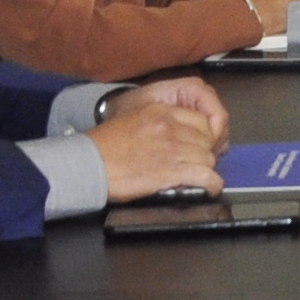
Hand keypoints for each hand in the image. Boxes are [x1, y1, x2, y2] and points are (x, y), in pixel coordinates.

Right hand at [88, 78, 225, 200]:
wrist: (88, 164)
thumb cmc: (104, 146)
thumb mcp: (132, 119)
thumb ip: (157, 123)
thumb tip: (176, 135)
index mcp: (161, 112)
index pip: (201, 121)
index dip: (202, 136)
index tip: (197, 146)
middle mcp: (169, 127)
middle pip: (206, 140)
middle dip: (203, 153)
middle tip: (195, 164)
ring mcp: (171, 149)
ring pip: (208, 158)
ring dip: (205, 169)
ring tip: (197, 177)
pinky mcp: (170, 171)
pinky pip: (206, 176)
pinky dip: (211, 184)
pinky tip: (208, 188)